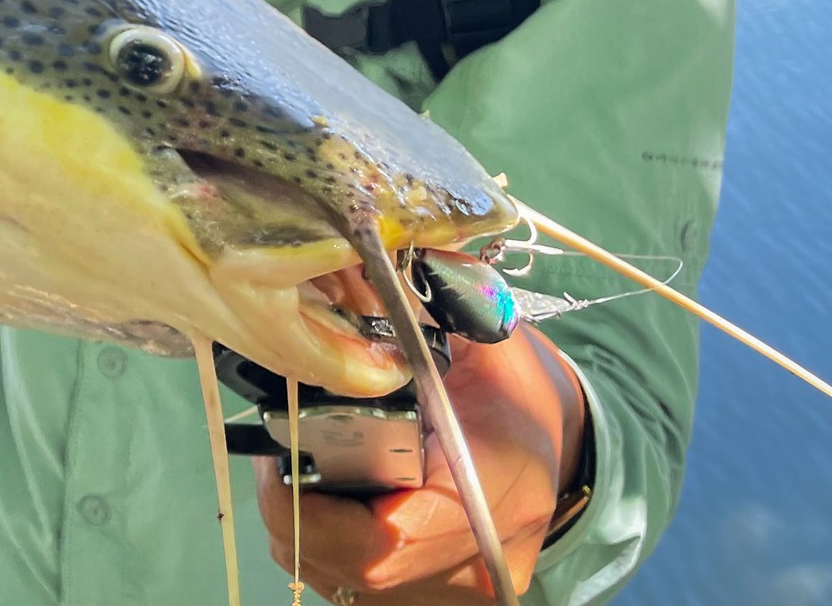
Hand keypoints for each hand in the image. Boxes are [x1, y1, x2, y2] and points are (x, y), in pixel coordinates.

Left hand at [254, 326, 586, 601]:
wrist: (554, 449)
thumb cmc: (516, 390)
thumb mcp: (488, 339)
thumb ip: (433, 306)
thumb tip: (372, 259)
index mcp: (498, 496)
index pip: (388, 539)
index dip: (316, 506)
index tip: (279, 457)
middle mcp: (478, 566)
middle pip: (355, 568)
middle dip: (297, 512)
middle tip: (277, 456)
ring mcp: (455, 594)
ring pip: (344, 584)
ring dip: (307, 532)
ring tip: (301, 472)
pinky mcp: (433, 600)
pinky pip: (353, 589)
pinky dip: (328, 549)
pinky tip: (330, 501)